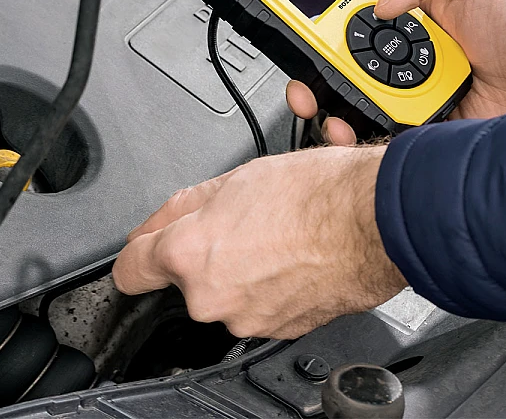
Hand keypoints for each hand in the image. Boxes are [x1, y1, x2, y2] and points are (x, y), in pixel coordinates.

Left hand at [113, 145, 406, 338]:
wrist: (374, 222)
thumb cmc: (316, 195)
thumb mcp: (237, 177)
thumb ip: (184, 204)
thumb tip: (160, 221)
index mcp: (190, 254)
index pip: (131, 268)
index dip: (138, 251)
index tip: (146, 246)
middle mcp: (211, 296)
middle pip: (183, 278)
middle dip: (200, 252)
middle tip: (236, 222)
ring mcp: (246, 318)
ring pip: (223, 292)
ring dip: (236, 268)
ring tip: (271, 236)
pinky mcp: (277, 329)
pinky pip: (255, 305)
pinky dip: (264, 285)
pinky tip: (288, 256)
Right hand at [288, 0, 505, 138]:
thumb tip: (379, 0)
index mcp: (401, 17)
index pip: (345, 17)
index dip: (314, 23)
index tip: (295, 28)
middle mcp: (396, 56)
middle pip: (337, 66)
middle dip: (309, 76)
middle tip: (306, 84)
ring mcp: (402, 93)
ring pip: (349, 103)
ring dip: (329, 109)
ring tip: (330, 109)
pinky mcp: (413, 126)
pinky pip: (375, 133)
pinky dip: (356, 135)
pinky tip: (352, 129)